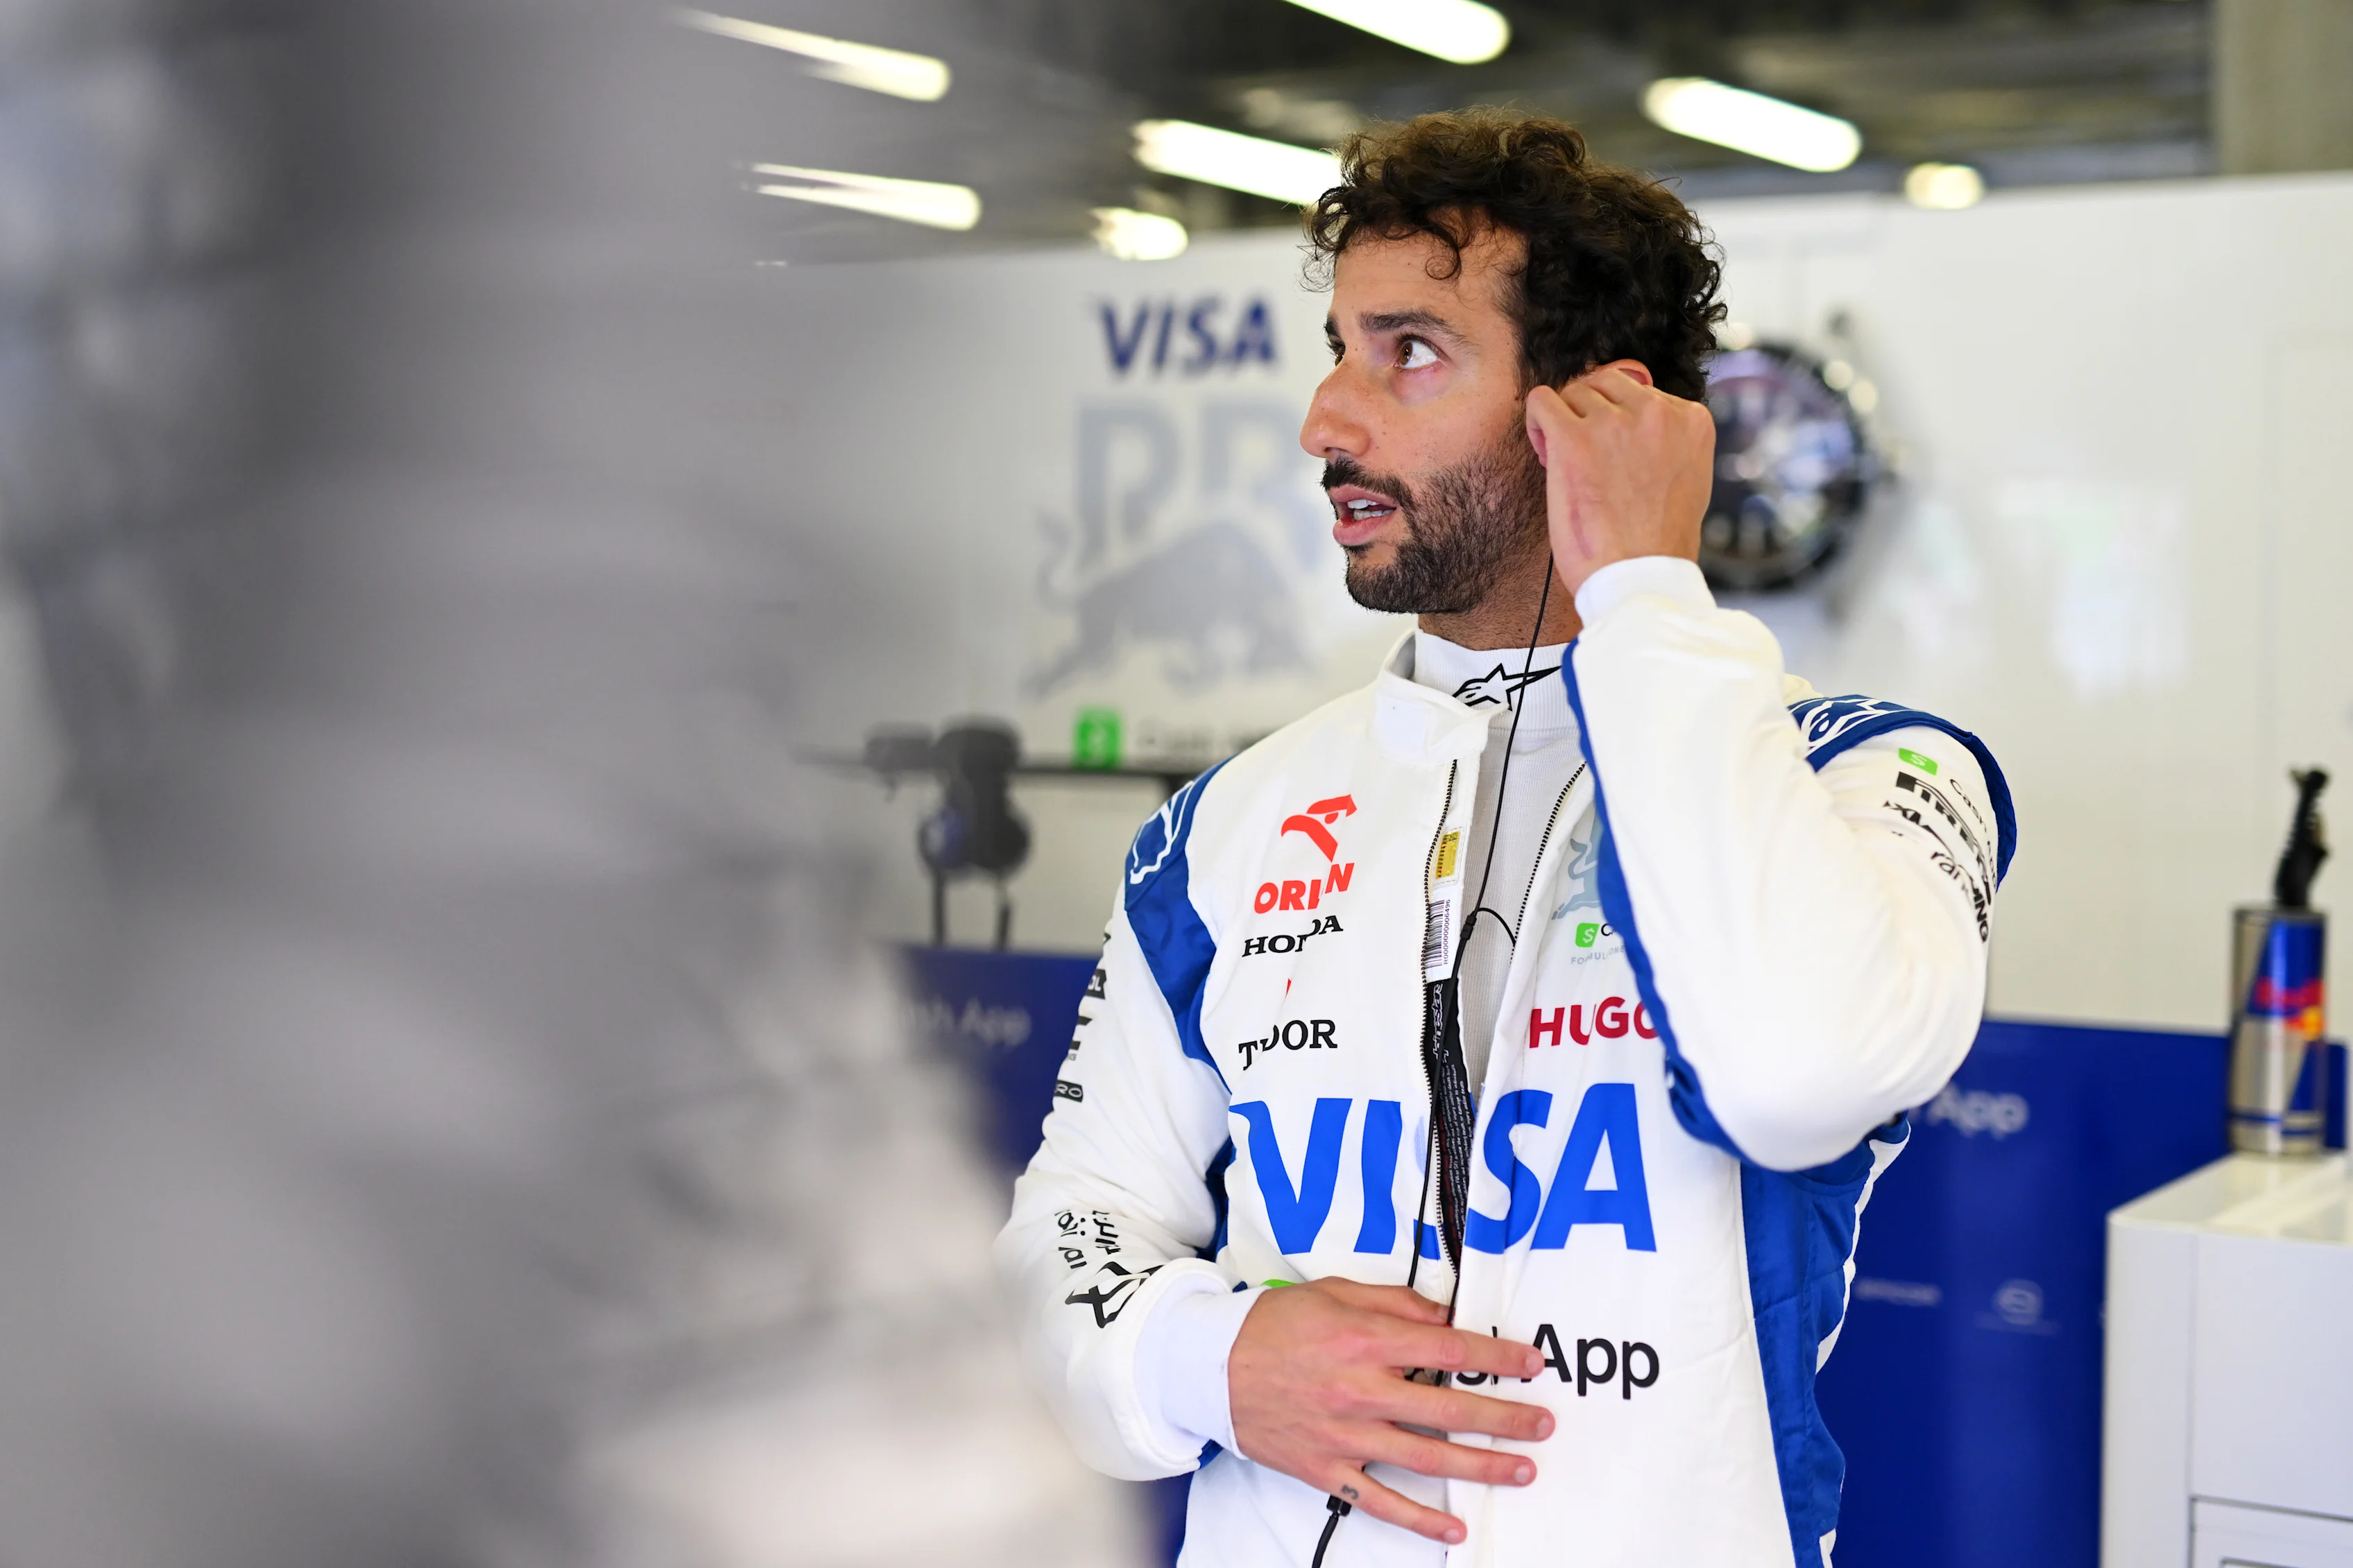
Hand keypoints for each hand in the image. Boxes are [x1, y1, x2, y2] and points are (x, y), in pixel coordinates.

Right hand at [1226, 1278, 1552, 1544]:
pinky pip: (1380, 1500)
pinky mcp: (1325, 1468)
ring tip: (1521, 1470)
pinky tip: (1454, 1528)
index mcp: (1365, 1340)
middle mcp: (1361, 1389)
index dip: (1497, 1356)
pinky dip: (1419, 1519)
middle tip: (1542, 1424)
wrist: (1209, 1366)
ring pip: (1426, 1457)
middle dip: (1505, 1417)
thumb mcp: (1334, 1292)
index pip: (1448, 1349)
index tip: (1530, 1364)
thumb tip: (1443, 1316)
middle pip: (1450, 1407)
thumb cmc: (1272, 1325)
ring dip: (1480, 1466)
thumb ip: (1393, 1303)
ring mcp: (1345, 1434)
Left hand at [1524, 360, 1714, 597]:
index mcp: (1692, 420)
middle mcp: (1657, 412)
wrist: (1640, 578)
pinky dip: (1537, 421)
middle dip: (1592, 412)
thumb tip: (1637, 421)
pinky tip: (1544, 450)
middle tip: (1585, 453)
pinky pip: (1542, 401)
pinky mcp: (1574, 439)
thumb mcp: (1685, 479)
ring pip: (1575, 391)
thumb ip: (1669, 443)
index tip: (1615, 455)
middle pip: (1608, 384)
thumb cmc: (1658, 543)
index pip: (1644, 393)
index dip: (1622, 421)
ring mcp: (1614, 423)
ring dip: (1566, 420)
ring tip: (1566, 460)